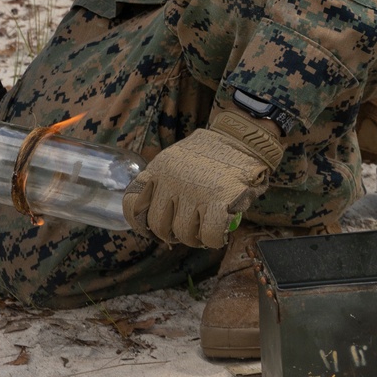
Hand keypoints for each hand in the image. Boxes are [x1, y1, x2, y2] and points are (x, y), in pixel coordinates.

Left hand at [122, 107, 283, 248]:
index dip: (140, 223)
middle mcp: (172, 180)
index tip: (150, 229)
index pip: (133, 204)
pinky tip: (219, 233)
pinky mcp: (219, 201)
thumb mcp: (178, 159)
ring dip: (195, 238)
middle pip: (159, 225)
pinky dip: (214, 239)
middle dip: (172, 234)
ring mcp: (195, 191)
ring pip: (184, 233)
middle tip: (186, 231)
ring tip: (205, 230)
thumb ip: (165, 183)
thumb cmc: (213, 153)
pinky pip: (209, 235)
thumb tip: (157, 220)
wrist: (243, 137)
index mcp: (159, 168)